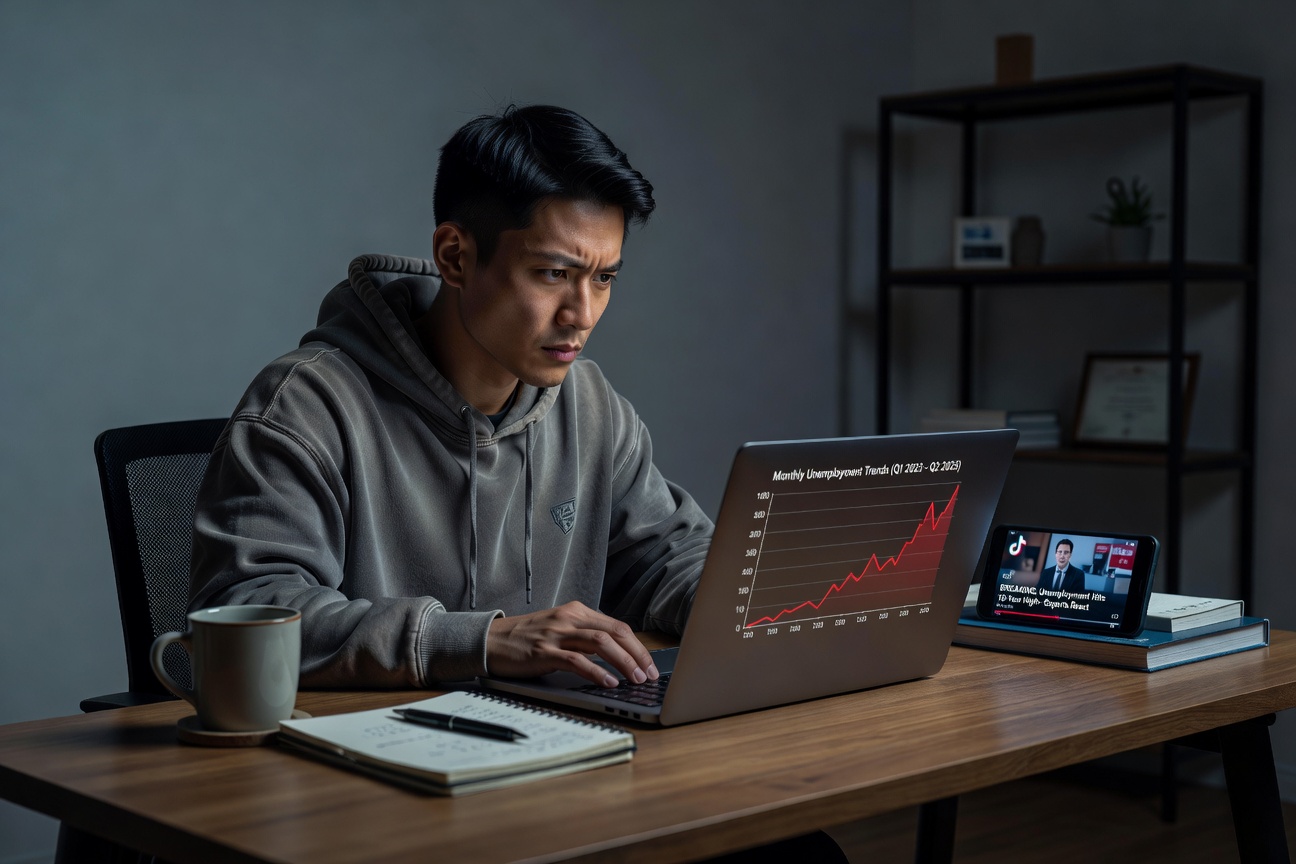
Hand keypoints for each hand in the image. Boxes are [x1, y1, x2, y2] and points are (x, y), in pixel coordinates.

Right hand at [486, 601, 658, 687]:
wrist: (490, 640)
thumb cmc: (527, 639)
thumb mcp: (560, 629)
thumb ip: (585, 637)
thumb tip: (617, 655)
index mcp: (577, 611)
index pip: (618, 626)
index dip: (638, 647)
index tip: (650, 665)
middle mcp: (570, 618)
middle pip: (615, 633)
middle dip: (637, 655)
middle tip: (650, 674)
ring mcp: (557, 634)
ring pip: (601, 644)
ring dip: (623, 662)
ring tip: (635, 679)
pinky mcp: (544, 651)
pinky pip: (577, 661)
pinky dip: (596, 672)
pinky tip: (608, 682)